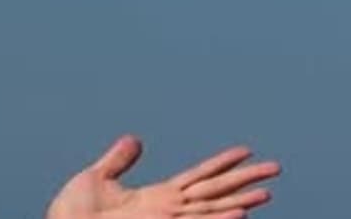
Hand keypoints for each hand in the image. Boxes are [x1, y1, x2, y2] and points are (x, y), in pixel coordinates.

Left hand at [46, 134, 279, 218]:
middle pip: (215, 191)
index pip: (198, 177)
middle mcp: (168, 211)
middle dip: (245, 181)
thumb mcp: (98, 178)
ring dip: (240, 203)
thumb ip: (120, 160)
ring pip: (213, 211)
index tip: (246, 150)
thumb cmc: (74, 214)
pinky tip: (240, 214)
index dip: (221, 164)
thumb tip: (135, 140)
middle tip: (276, 168)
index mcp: (157, 197)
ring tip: (267, 194)